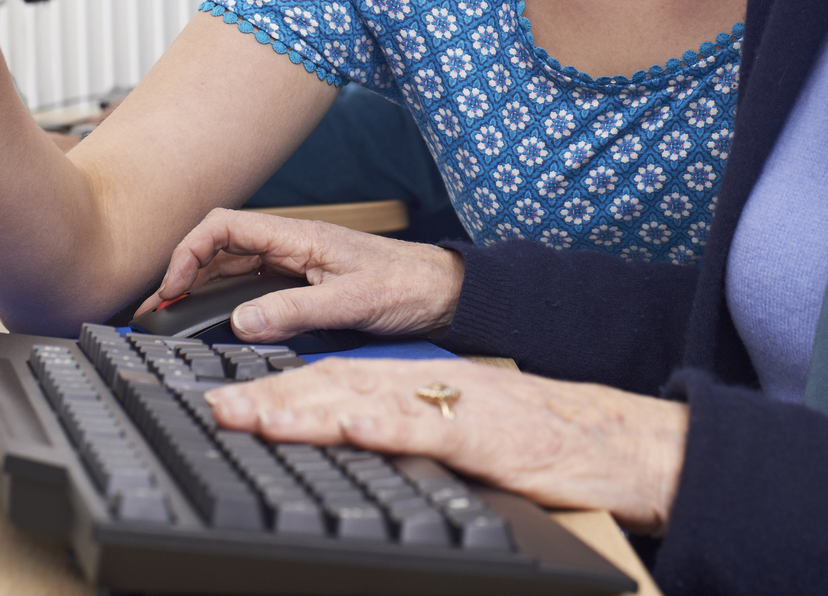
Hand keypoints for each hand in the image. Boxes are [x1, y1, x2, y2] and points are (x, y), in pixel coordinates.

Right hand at [141, 209, 464, 340]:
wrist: (445, 294)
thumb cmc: (409, 286)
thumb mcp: (351, 302)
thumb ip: (295, 312)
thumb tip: (242, 323)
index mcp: (297, 237)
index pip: (224, 228)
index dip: (188, 252)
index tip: (172, 288)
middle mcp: (291, 246)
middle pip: (219, 249)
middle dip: (181, 274)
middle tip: (155, 311)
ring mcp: (296, 265)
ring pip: (232, 269)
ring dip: (199, 288)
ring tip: (171, 317)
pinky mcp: (304, 285)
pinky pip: (252, 287)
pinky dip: (224, 301)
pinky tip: (213, 320)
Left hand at [207, 359, 687, 533]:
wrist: (609, 440)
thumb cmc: (536, 444)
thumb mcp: (456, 435)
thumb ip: (405, 434)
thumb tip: (346, 444)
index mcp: (419, 387)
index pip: (335, 383)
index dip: (278, 391)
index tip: (229, 403)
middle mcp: (430, 387)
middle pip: (337, 386)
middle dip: (272, 397)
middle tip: (217, 409)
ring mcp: (456, 407)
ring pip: (371, 400)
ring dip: (309, 409)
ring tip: (257, 416)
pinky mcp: (486, 435)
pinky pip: (431, 428)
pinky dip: (389, 427)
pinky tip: (351, 429)